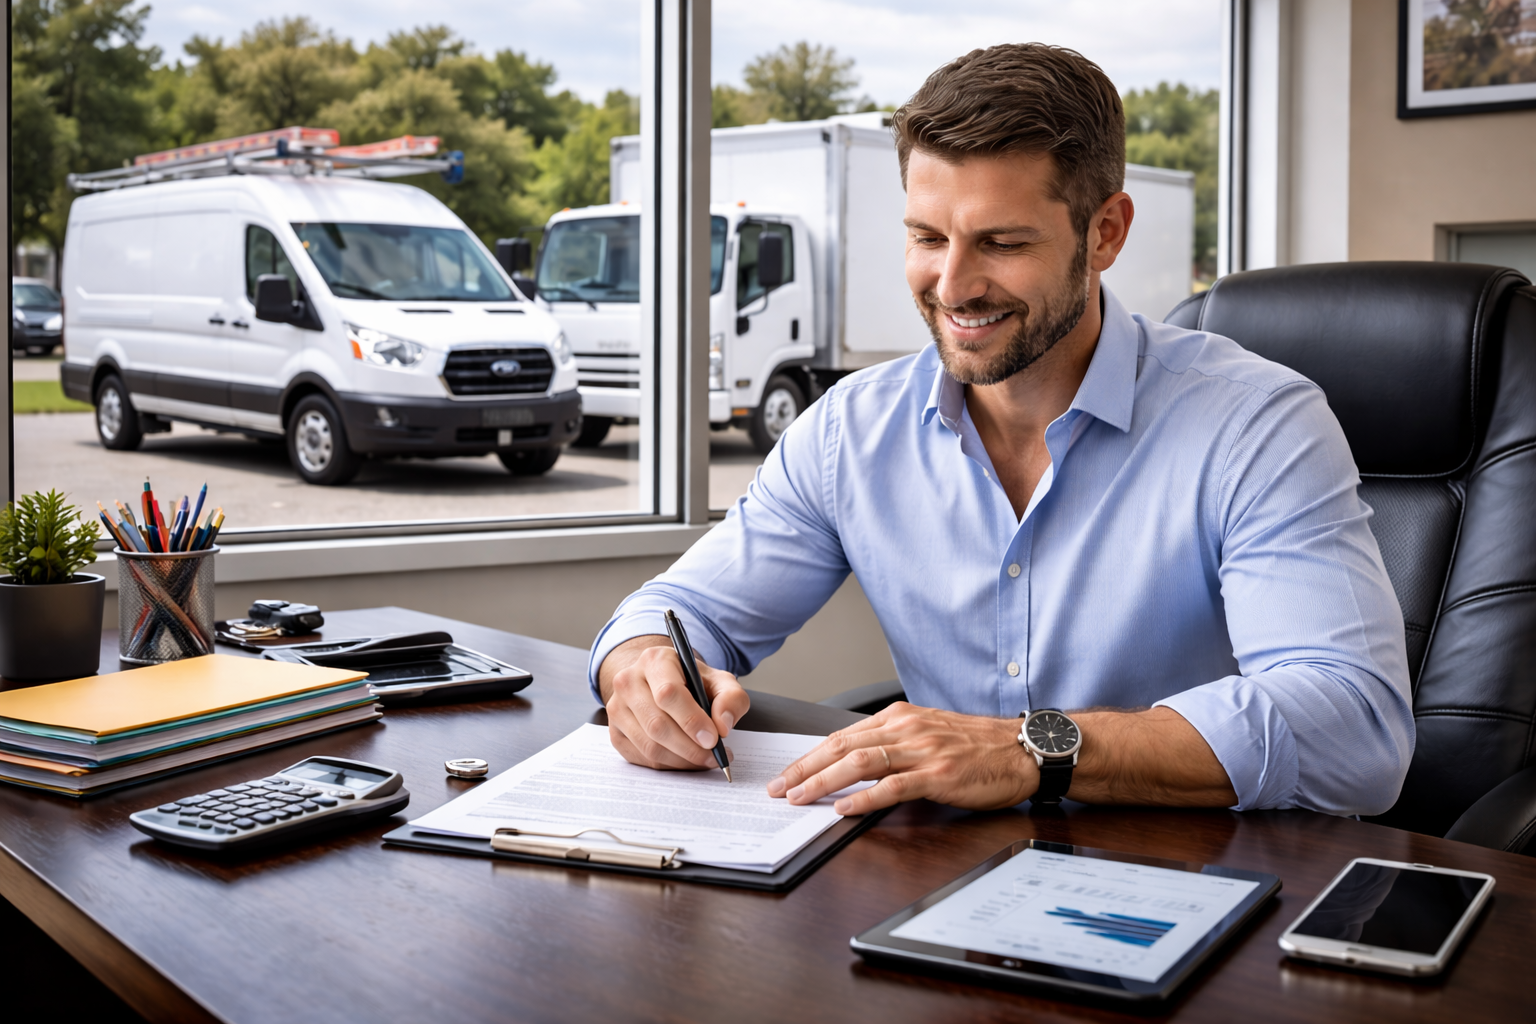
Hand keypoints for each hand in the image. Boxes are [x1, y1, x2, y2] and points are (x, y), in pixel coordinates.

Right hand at [599, 635, 750, 770]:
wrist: (660, 682)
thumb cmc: (690, 682)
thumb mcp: (719, 680)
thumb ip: (731, 698)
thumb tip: (723, 725)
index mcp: (654, 661)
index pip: (668, 694)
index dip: (691, 720)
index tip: (713, 739)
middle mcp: (628, 682)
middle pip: (657, 725)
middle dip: (690, 748)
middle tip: (714, 756)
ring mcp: (617, 708)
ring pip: (649, 746)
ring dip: (682, 760)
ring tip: (705, 759)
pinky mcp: (615, 733)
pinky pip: (643, 758)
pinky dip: (669, 765)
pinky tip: (686, 759)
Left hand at [766, 702, 1036, 813]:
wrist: (1023, 750)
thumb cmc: (979, 746)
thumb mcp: (929, 733)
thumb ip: (894, 744)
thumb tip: (855, 762)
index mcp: (900, 718)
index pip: (842, 735)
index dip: (809, 755)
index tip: (786, 773)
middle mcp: (906, 729)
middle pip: (841, 746)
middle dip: (804, 767)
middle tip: (778, 788)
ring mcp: (922, 751)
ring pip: (860, 762)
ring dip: (823, 781)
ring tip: (799, 797)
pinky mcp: (939, 776)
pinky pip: (893, 787)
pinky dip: (864, 798)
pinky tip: (844, 808)